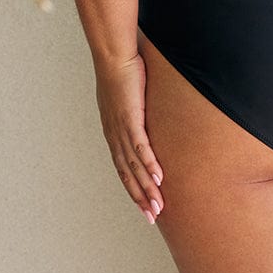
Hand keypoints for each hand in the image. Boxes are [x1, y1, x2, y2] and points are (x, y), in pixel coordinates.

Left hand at [94, 53, 164, 224]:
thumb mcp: (129, 94)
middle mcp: (114, 135)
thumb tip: (147, 106)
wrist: (114, 55)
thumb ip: (137, 106)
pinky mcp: (131, 119)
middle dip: (140, 197)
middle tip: (152, 217)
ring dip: (147, 188)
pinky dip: (149, 165)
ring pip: (134, 167)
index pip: (123, 167)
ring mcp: (122, 129)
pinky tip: (159, 178)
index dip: (133, 187)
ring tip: (158, 207)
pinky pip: (141, 148)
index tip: (144, 204)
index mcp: (113, 131)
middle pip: (127, 174)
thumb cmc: (122, 69)